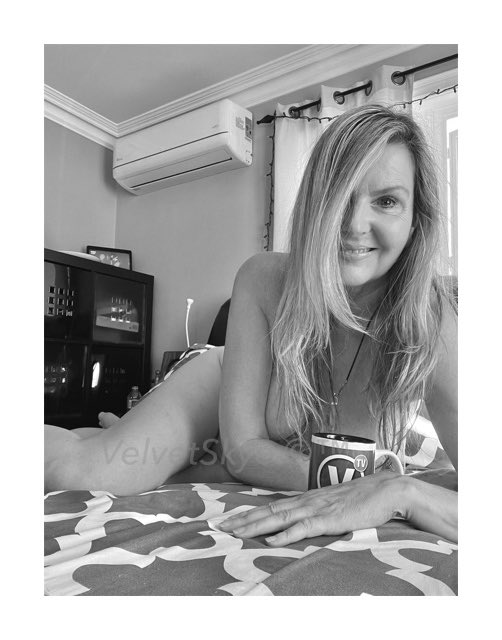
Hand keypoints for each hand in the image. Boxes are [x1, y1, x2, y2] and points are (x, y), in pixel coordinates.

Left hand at [218, 472, 406, 545]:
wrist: (388, 490)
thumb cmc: (363, 497)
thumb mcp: (334, 504)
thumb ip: (318, 511)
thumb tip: (302, 521)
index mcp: (307, 498)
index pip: (271, 504)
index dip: (248, 512)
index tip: (228, 519)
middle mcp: (307, 500)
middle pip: (268, 510)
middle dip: (242, 519)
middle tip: (219, 526)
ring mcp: (318, 508)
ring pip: (280, 517)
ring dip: (255, 525)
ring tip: (235, 532)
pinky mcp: (331, 519)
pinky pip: (305, 528)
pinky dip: (286, 534)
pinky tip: (272, 540)